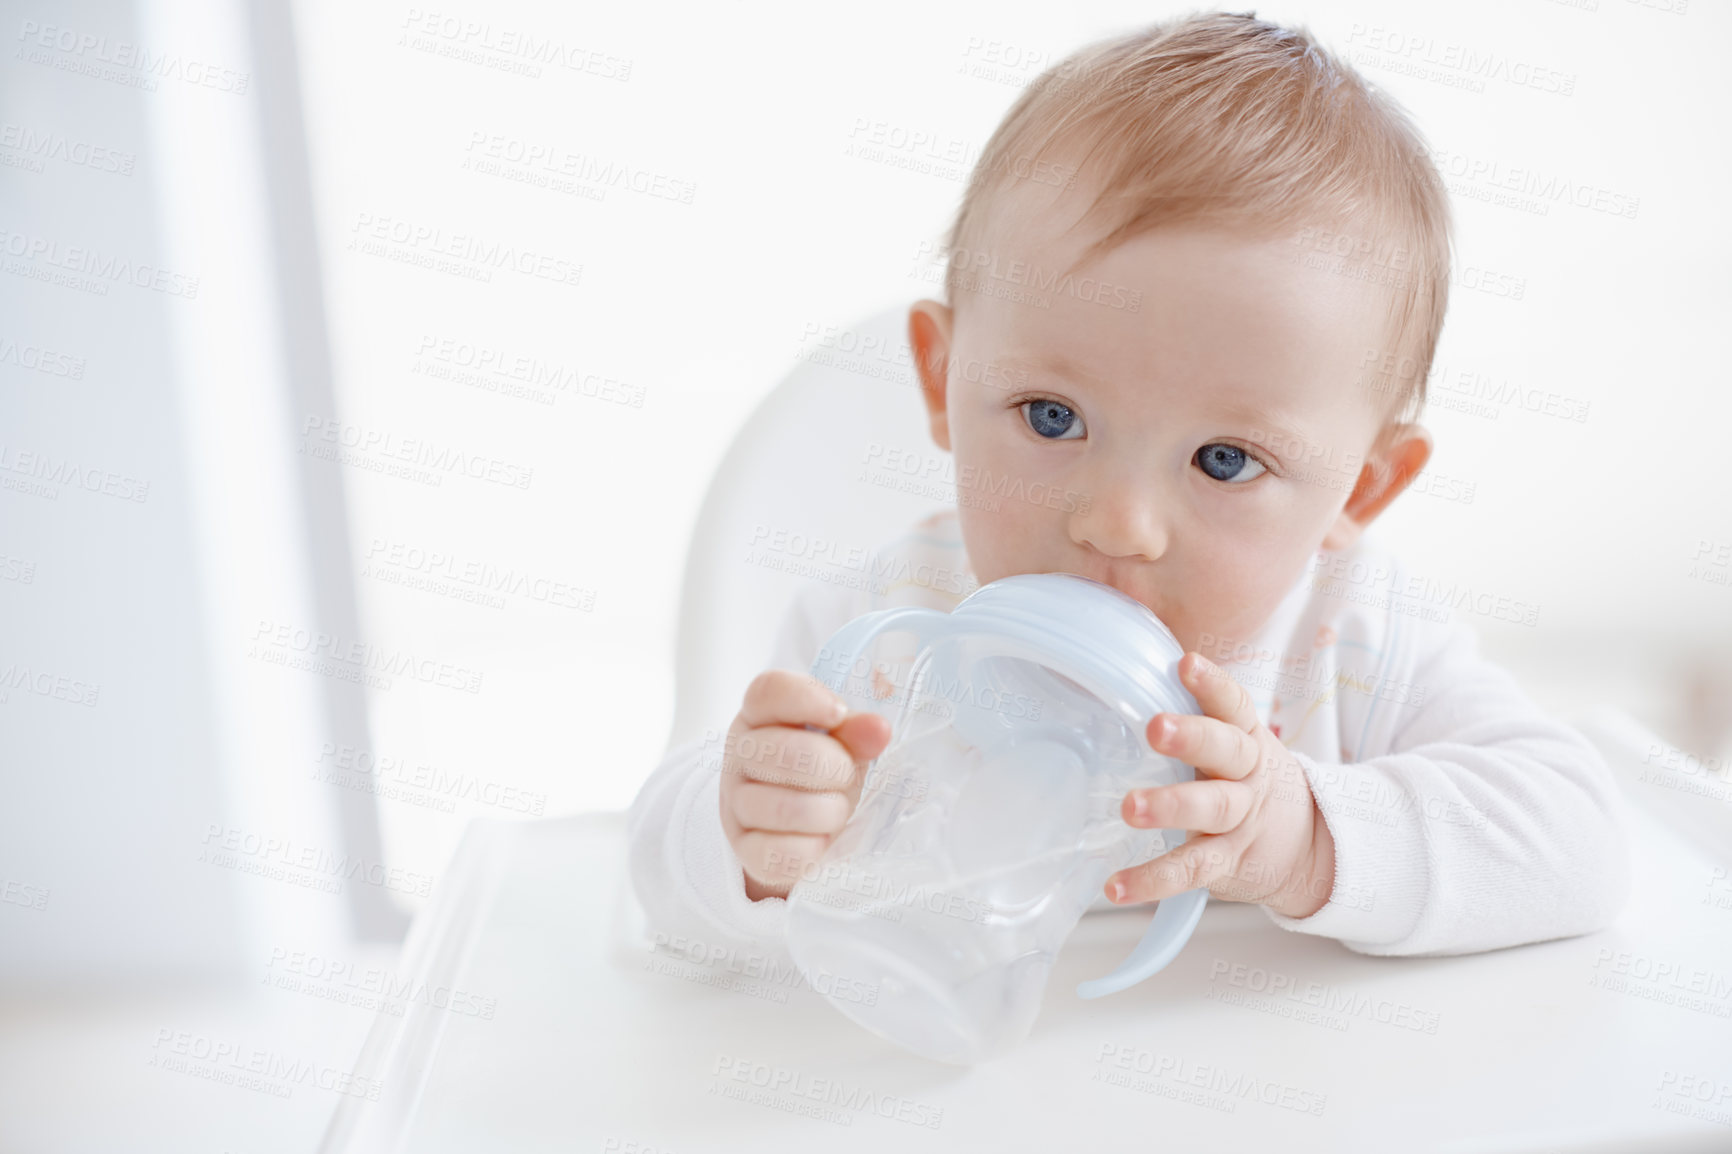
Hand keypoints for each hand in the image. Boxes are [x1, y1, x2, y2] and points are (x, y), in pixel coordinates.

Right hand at [719, 670, 891, 900]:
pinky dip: (814, 850)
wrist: (799, 826)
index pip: (768, 691)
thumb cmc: (821, 771)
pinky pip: (782, 854)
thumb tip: (878, 729)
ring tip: (835, 809)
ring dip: (830, 812)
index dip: (807, 698)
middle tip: (845, 776)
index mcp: (760, 714)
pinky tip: (818, 839)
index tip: (838, 712)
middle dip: (836, 768)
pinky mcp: (745, 849)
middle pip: (787, 752)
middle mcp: (739, 754)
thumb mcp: (842, 742)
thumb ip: (858, 731)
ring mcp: (736, 803)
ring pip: (788, 809)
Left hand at [1105, 653, 1335, 917]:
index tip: (1187, 664)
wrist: (1311, 846)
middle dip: (1192, 737)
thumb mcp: (1235, 746)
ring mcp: (1241, 820)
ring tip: (1130, 806)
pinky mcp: (1228, 862)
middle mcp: (1247, 774)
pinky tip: (1117, 886)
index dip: (1212, 684)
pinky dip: (1153, 880)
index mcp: (1246, 737)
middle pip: (1225, 751)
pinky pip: (1191, 870)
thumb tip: (1119, 679)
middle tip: (1155, 727)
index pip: (1233, 704)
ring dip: (1170, 806)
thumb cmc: (1247, 781)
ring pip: (1210, 809)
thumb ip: (1194, 721)